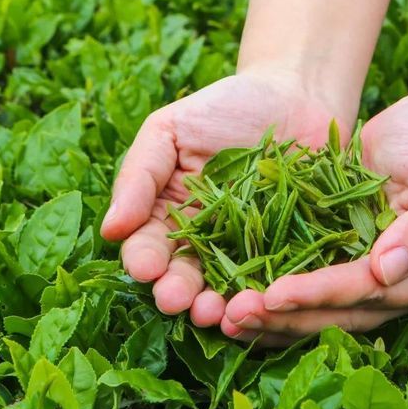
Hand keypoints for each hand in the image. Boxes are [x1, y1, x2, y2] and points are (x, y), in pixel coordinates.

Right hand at [100, 70, 341, 326]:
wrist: (297, 94)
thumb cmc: (226, 107)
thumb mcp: (171, 129)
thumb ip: (139, 175)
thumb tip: (110, 230)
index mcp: (170, 217)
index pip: (149, 246)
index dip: (144, 260)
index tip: (146, 269)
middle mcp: (207, 243)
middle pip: (187, 276)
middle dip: (179, 292)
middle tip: (178, 302)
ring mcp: (251, 251)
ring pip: (230, 287)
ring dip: (221, 305)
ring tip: (218, 313)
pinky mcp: (295, 252)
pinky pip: (282, 278)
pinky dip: (273, 294)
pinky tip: (267, 302)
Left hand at [221, 89, 407, 342]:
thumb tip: (387, 272)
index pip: (368, 293)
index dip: (321, 295)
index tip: (274, 294)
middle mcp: (398, 288)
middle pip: (337, 313)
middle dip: (285, 316)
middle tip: (233, 315)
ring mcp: (369, 279)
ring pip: (318, 310)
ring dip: (272, 317)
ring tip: (224, 317)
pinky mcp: (342, 259)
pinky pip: (306, 284)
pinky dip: (273, 295)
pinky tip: (233, 296)